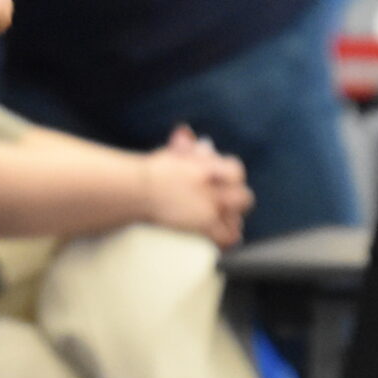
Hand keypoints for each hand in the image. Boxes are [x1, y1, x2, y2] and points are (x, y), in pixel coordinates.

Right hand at [142, 129, 251, 247]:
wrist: (133, 192)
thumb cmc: (148, 174)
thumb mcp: (171, 155)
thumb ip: (187, 149)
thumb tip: (193, 138)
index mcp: (207, 167)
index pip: (236, 171)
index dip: (231, 178)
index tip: (224, 184)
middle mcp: (212, 187)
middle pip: (243, 197)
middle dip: (236, 202)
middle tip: (226, 205)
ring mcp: (208, 208)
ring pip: (237, 219)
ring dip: (231, 221)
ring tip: (220, 222)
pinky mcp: (202, 227)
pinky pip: (226, 237)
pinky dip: (225, 239)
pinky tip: (218, 239)